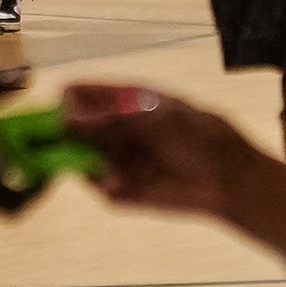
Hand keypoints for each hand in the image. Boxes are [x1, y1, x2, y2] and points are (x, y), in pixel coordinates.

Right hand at [61, 84, 285, 261]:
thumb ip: (115, 118)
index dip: (66, 101)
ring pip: (81, 159)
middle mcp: (116, 129)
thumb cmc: (204, 138)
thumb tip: (69, 117)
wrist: (233, 180)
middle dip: (61, 136)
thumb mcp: (160, 119)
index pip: (83, 94)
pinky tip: (124, 184)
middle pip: (73, 128)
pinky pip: (100, 187)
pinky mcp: (123, 192)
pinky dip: (106, 186)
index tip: (56, 110)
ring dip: (85, 163)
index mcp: (127, 100)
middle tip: (52, 143)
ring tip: (104, 166)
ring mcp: (118, 160)